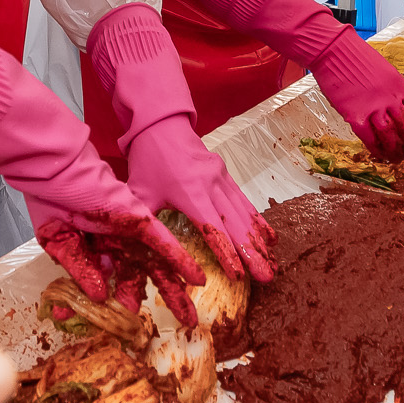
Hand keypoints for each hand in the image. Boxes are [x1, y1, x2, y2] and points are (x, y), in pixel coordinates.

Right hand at [33, 208, 205, 327]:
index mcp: (97, 247)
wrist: (53, 169)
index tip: (112, 325)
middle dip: (164, 299)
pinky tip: (197, 279)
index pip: (109, 282)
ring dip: (175, 291)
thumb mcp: (59, 244)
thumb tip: (98, 297)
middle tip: (183, 324)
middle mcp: (117, 242)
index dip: (111, 303)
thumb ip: (79, 270)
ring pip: (158, 266)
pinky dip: (180, 261)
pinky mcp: (137, 219)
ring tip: (192, 318)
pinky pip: (163, 244)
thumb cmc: (51, 199)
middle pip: (144, 276)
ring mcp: (129, 232)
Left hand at [121, 120, 274, 282]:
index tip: (239, 275)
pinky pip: (245, 202)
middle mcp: (210, 184)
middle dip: (253, 253)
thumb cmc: (148, 161)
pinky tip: (270, 240)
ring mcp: (222, 178)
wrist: (161, 125)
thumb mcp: (138, 192)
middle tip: (266, 277)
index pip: (212, 228)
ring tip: (272, 264)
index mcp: (189, 191)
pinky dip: (258, 222)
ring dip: (259, 241)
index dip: (226, 253)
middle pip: (236, 224)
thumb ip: (139, 222)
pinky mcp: (226, 174)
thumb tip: (130, 254)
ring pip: (245, 214)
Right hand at [310, 31, 403, 161]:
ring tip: (395, 157)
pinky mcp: (355, 115)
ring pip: (391, 135)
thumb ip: (391, 89)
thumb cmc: (355, 56)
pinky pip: (369, 138)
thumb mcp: (384, 70)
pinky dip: (375, 149)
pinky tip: (378, 154)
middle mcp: (390, 98)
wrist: (333, 51)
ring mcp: (373, 107)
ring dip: (395, 149)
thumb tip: (394, 105)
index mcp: (399, 85)